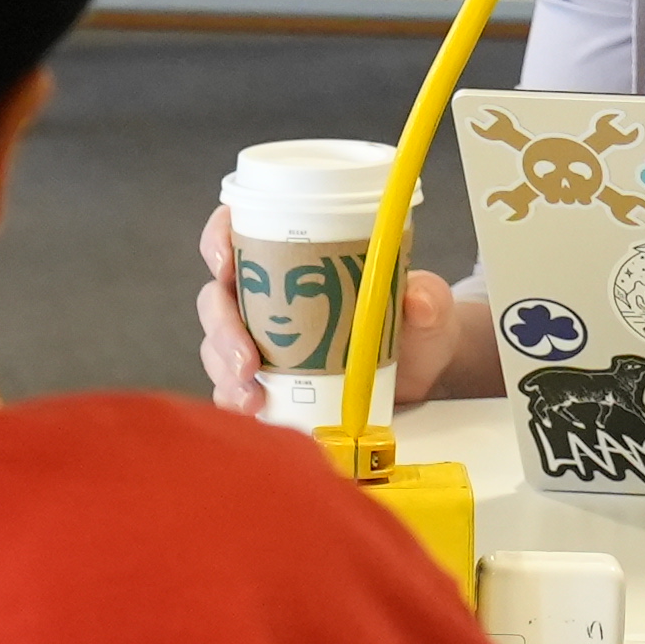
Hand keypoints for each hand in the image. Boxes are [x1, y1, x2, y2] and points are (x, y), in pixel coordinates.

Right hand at [191, 205, 490, 417]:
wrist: (418, 371)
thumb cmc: (412, 322)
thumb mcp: (426, 305)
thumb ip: (427, 298)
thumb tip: (419, 298)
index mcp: (289, 255)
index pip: (234, 232)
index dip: (217, 239)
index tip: (224, 262)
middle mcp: (264, 294)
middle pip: (217, 298)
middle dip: (222, 328)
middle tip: (247, 360)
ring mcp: (258, 337)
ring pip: (216, 345)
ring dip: (225, 371)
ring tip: (252, 396)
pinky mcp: (263, 378)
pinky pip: (232, 386)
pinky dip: (235, 398)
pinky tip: (252, 411)